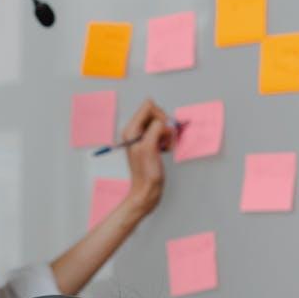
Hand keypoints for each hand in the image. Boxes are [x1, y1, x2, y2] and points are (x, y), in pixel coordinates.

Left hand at [122, 98, 174, 222]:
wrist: (146, 191)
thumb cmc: (146, 174)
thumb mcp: (149, 147)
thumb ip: (155, 129)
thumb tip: (162, 121)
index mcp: (131, 130)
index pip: (148, 106)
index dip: (160, 116)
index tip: (161, 130)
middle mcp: (135, 132)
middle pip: (155, 113)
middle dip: (164, 125)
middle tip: (163, 141)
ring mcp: (143, 138)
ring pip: (161, 124)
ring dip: (167, 134)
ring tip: (164, 148)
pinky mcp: (150, 144)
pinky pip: (162, 134)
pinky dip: (167, 140)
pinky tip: (164, 151)